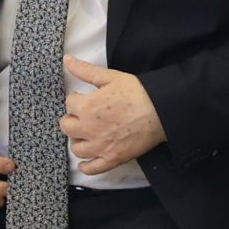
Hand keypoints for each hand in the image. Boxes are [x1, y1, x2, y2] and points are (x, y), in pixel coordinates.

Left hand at [60, 55, 162, 175]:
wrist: (161, 110)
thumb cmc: (138, 92)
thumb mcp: (111, 76)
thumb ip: (85, 70)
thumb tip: (66, 60)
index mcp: (86, 106)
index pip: (69, 103)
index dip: (77, 99)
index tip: (85, 99)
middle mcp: (88, 128)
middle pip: (66, 126)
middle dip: (73, 120)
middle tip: (84, 116)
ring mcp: (100, 146)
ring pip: (76, 148)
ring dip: (78, 141)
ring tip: (88, 135)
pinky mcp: (112, 159)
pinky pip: (91, 168)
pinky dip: (86, 166)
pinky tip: (87, 160)